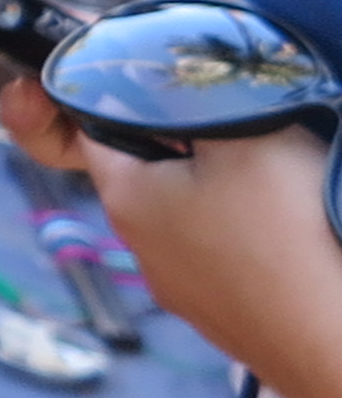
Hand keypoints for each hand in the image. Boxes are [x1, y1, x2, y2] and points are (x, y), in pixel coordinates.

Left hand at [1, 82, 341, 397]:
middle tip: (252, 138)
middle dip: (195, 148)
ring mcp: (191, 294)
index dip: (123, 98)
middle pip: (155, 173)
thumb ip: (201, 96)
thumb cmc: (292, 235)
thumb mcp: (247, 133)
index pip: (94, 130)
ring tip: (289, 191)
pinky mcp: (236, 320)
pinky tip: (303, 236)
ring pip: (200, 219)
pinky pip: (239, 261)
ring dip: (235, 196)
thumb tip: (176, 77)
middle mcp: (146, 252)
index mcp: (127, 199)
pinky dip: (263, 243)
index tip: (168, 87)